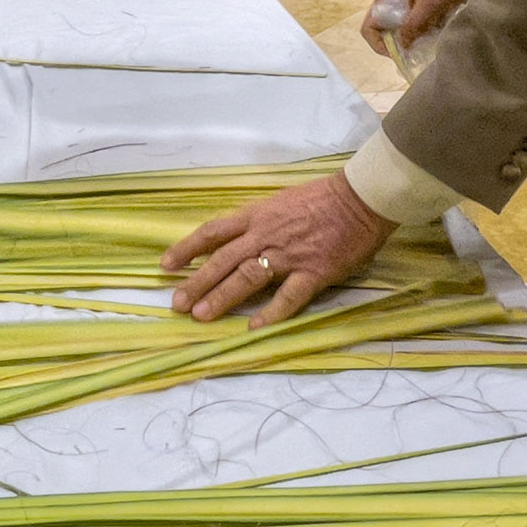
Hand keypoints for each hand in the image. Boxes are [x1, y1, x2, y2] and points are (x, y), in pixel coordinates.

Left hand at [160, 174, 396, 327]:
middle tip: (176, 304)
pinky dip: (271, 313)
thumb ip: (257, 223)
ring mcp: (289, 255)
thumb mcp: (280, 203)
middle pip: (223, 260)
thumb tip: (235, 241)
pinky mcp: (313, 272)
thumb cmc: (322, 199)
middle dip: (197, 282)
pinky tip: (254, 328)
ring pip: (247, 278)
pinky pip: (289, 296)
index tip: (166, 265)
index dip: (187, 249)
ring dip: (222, 297)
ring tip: (201, 316)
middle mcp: (265, 235)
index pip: (213, 232)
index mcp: (256, 216)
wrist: (360, 199)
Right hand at [363, 0, 470, 57]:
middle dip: (395, 46)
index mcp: (385, 0)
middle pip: (381, 35)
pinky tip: (430, 35)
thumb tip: (401, 47)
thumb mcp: (428, 5)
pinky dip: (417, 38)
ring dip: (408, 43)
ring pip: (395, 36)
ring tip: (425, 41)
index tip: (396, 53)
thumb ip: (413, 25)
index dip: (378, 45)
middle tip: (412, 53)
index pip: (369, 29)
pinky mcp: (410, 14)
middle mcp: (387, 6)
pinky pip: (408, 32)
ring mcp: (399, 11)